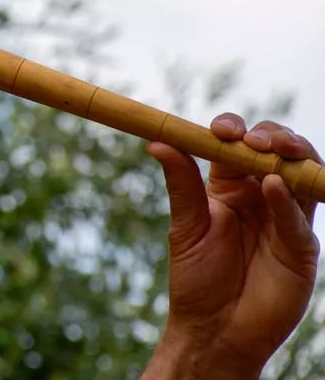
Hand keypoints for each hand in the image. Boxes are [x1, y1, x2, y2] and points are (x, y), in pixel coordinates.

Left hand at [143, 115, 319, 379]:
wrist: (214, 328)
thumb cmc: (196, 278)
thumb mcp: (186, 226)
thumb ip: (181, 184)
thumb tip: (156, 141)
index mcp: (229, 186)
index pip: (237, 145)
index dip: (233, 130)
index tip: (221, 130)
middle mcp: (261, 196)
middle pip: (277, 151)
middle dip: (270, 136)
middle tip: (253, 140)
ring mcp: (286, 218)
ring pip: (300, 175)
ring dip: (292, 155)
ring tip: (272, 150)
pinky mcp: (301, 246)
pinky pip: (300, 217)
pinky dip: (288, 200)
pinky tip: (273, 187)